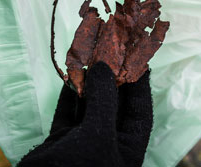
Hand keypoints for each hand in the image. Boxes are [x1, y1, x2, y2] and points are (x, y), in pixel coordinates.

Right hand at [18, 62, 152, 166]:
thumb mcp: (98, 134)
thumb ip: (103, 100)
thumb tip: (105, 67)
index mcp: (126, 150)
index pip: (140, 113)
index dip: (140, 86)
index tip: (139, 60)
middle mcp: (108, 144)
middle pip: (114, 106)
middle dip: (112, 79)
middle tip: (109, 50)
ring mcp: (83, 142)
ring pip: (89, 106)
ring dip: (88, 83)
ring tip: (88, 56)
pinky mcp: (60, 141)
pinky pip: (67, 112)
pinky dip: (68, 94)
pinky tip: (69, 76)